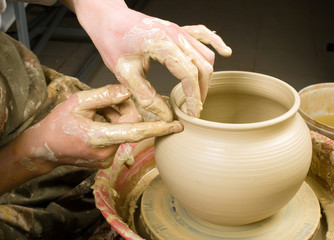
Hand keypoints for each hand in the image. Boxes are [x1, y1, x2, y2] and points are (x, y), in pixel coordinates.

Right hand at [30, 84, 181, 167]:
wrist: (44, 148)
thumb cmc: (59, 124)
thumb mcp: (77, 102)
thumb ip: (104, 96)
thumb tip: (127, 92)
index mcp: (100, 137)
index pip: (136, 132)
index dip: (158, 129)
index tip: (176, 127)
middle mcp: (107, 152)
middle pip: (131, 125)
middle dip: (123, 110)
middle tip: (105, 102)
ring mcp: (107, 158)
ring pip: (125, 130)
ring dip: (116, 117)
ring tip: (96, 114)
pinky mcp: (107, 160)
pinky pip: (119, 138)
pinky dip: (113, 126)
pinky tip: (97, 123)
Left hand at [71, 0, 231, 119]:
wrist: (107, 17)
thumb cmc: (112, 40)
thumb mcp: (124, 74)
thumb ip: (146, 97)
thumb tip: (165, 116)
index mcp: (163, 44)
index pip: (189, 75)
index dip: (193, 98)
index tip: (192, 114)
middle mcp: (176, 35)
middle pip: (203, 67)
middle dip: (201, 91)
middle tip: (193, 109)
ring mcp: (179, 30)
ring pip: (206, 54)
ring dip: (206, 76)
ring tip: (197, 94)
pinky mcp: (178, 29)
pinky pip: (204, 34)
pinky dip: (215, 44)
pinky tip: (225, 52)